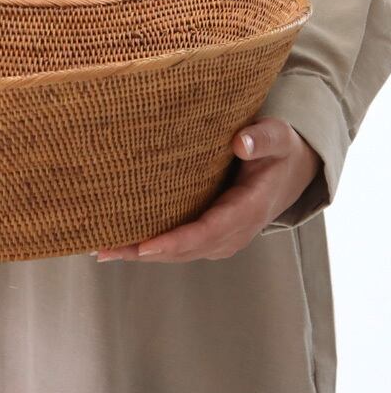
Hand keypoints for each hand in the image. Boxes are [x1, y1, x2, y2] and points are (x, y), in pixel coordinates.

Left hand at [91, 117, 322, 262]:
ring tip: (102, 250)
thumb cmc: (278, 151)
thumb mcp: (277, 138)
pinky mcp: (210, 235)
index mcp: (249, 210)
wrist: (289, 171)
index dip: (177, 241)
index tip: (146, 246)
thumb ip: (261, 138)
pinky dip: (150, 248)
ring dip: (141, 253)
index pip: (209, 231)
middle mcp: (233, 232)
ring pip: (178, 252)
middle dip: (145, 252)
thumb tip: (240, 142)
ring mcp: (221, 238)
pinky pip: (178, 246)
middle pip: (185, 249)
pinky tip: (121, 244)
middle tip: (105, 249)